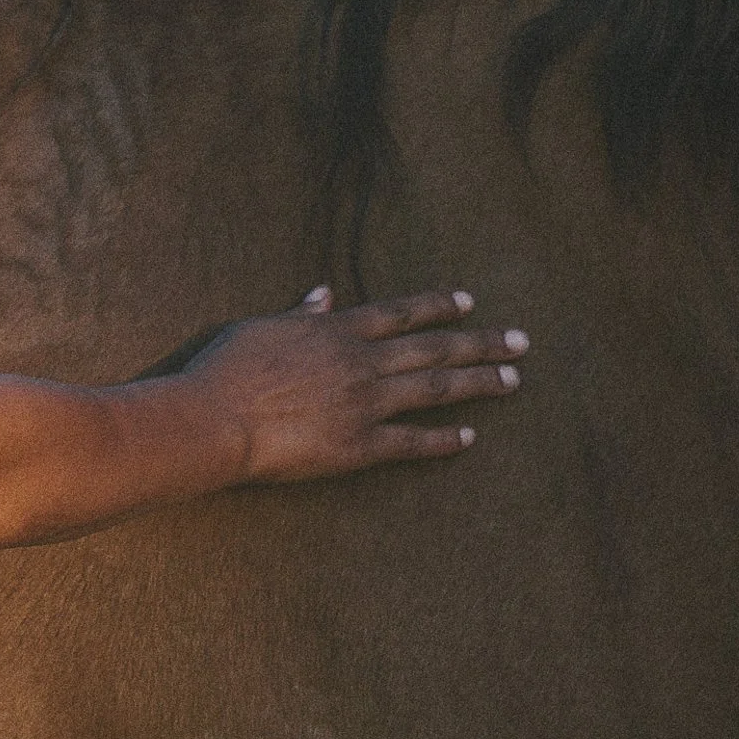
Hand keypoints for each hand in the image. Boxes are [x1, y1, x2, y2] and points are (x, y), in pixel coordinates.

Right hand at [186, 287, 524, 485]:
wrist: (217, 418)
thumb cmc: (228, 369)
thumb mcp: (262, 327)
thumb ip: (300, 313)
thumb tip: (322, 292)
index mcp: (337, 330)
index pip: (401, 312)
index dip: (438, 306)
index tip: (469, 303)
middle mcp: (361, 361)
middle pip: (434, 348)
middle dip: (481, 343)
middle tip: (520, 341)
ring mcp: (365, 404)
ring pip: (435, 389)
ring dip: (479, 383)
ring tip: (513, 380)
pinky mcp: (360, 445)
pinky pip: (412, 442)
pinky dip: (443, 440)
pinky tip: (469, 437)